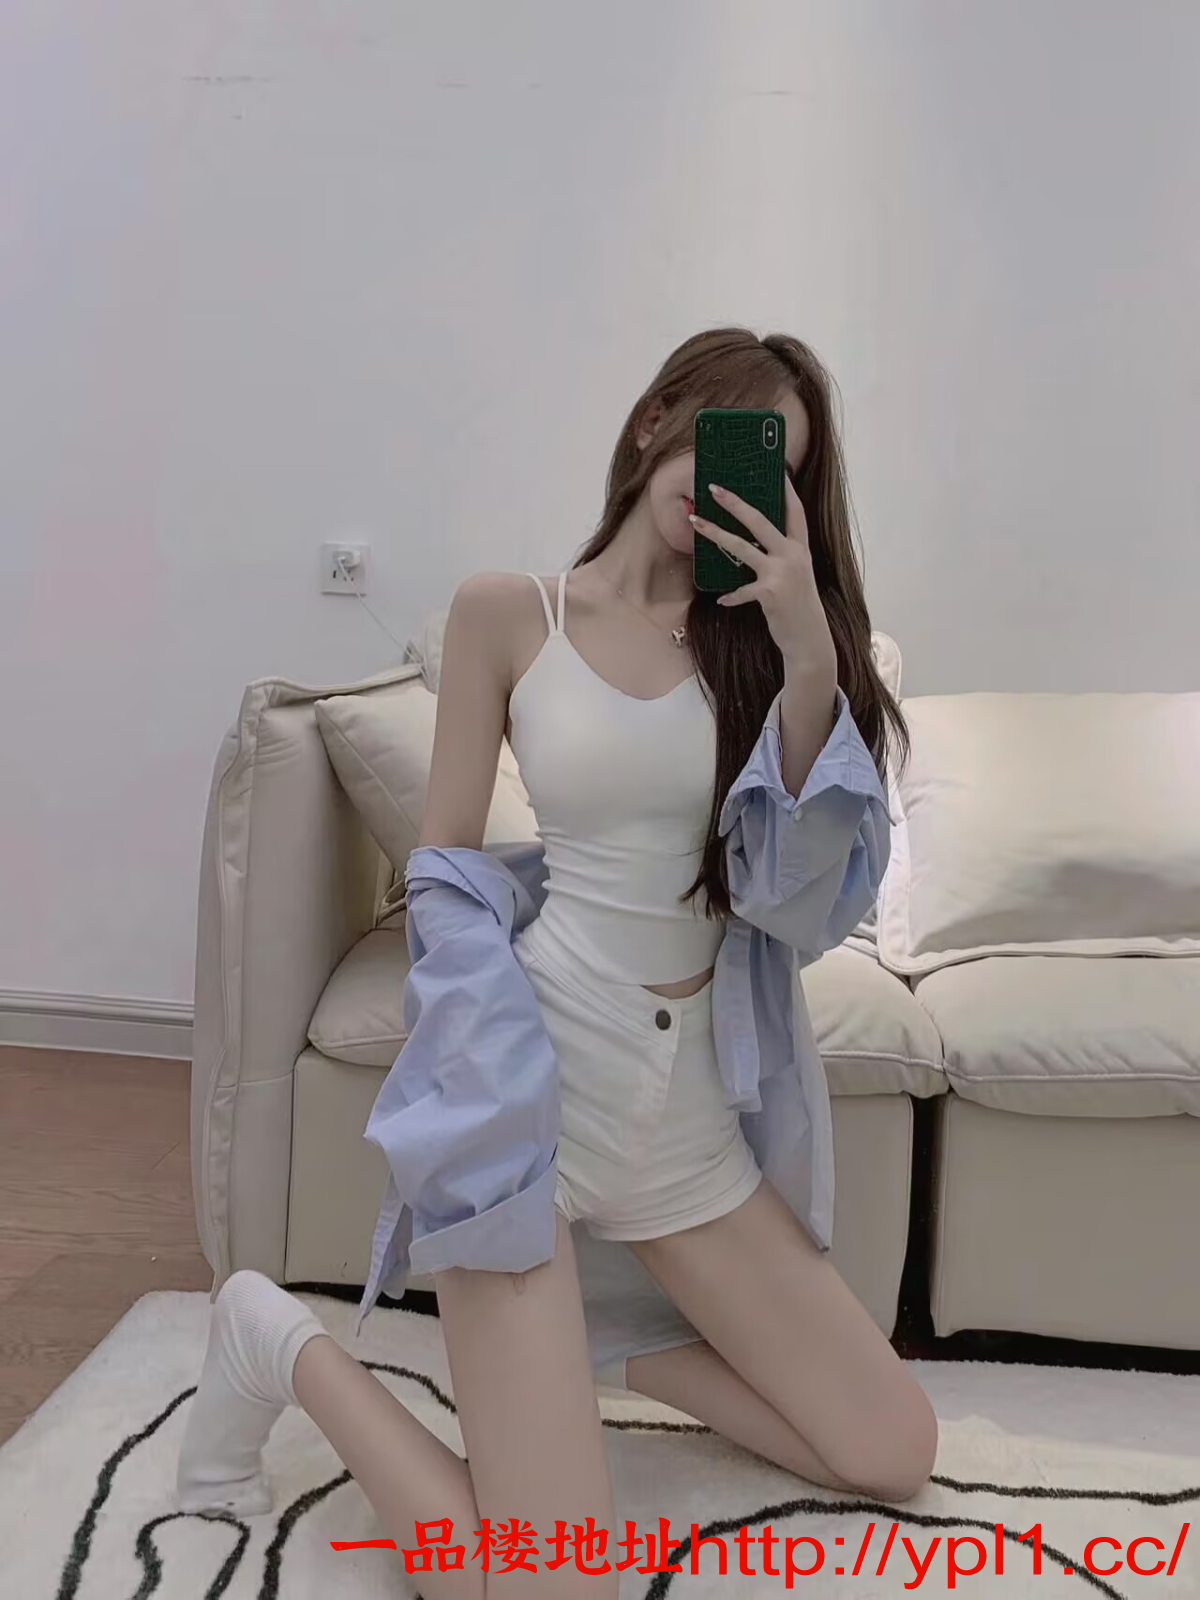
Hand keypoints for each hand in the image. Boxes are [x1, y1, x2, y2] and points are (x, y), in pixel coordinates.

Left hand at [690, 477, 836, 679]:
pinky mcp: (769, 593)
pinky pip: (740, 591)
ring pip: (742, 546)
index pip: (795, 512)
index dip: (787, 491)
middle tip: (714, 488)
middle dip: (736, 502)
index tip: (778, 470)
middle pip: (761, 521)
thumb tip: (754, 544)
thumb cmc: (798, 607)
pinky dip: (731, 596)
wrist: (809, 639)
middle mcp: (793, 556)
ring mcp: (781, 573)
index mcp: (801, 549)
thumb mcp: (796, 577)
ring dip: (716, 533)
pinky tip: (723, 600)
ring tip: (695, 522)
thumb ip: (781, 558)